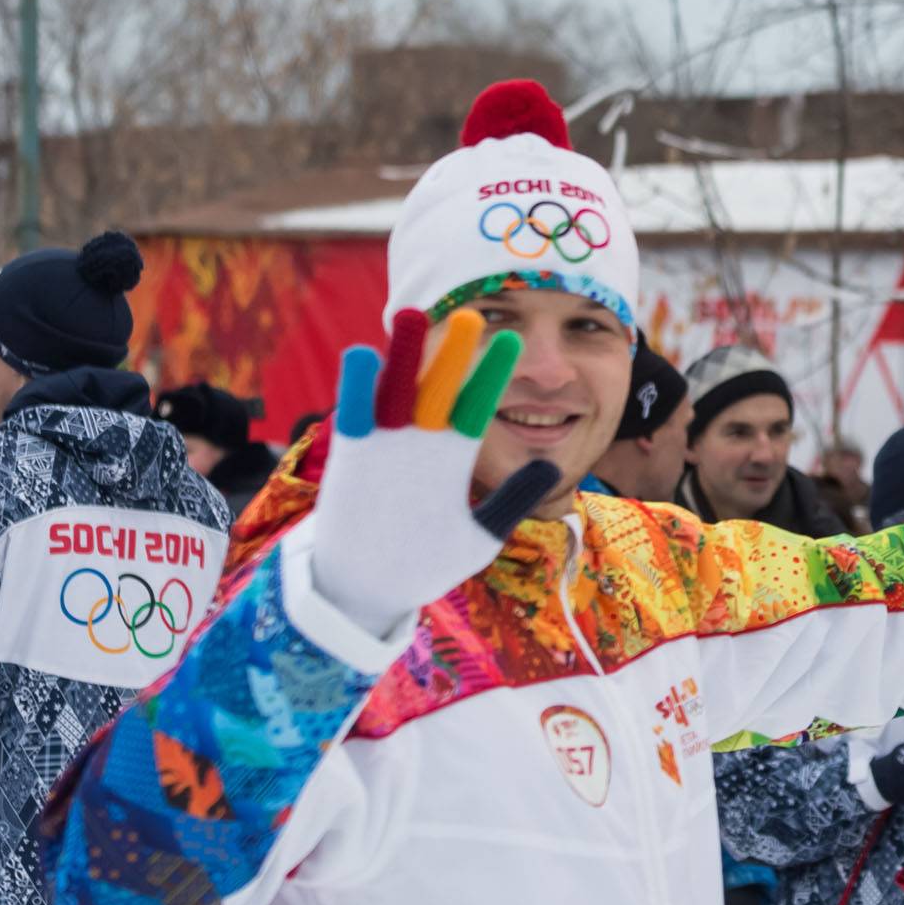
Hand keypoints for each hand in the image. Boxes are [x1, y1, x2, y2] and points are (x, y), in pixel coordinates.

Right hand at [309, 308, 559, 637]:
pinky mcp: (353, 459)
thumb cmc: (428, 560)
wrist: (373, 589)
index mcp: (456, 455)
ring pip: (397, 391)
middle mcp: (423, 442)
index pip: (478, 405)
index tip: (514, 341)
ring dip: (404, 356)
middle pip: (440, 388)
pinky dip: (359, 388)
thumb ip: (511, 499)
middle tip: (471, 315)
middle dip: (454, 354)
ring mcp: (387, 447)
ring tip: (412, 315)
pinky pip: (356, 417)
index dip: (493, 374)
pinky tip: (363, 356)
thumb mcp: (482, 533)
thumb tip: (550, 467)